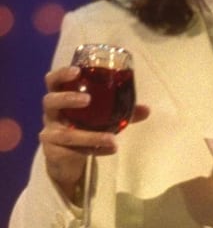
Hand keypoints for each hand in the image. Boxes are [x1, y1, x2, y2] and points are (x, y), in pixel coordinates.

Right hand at [40, 65, 148, 201]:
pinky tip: (111, 149)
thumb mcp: (101, 115)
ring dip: (90, 136)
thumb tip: (147, 109)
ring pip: (65, 133)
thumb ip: (122, 110)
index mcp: (61, 96)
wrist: (66, 156)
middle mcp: (52, 113)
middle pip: (50, 100)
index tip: (77, 71)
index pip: (53, 80)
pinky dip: (94, 149)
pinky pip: (73, 150)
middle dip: (67, 98)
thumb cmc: (83, 125)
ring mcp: (50, 132)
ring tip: (111, 138)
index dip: (62, 74)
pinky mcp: (53, 151)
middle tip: (87, 100)